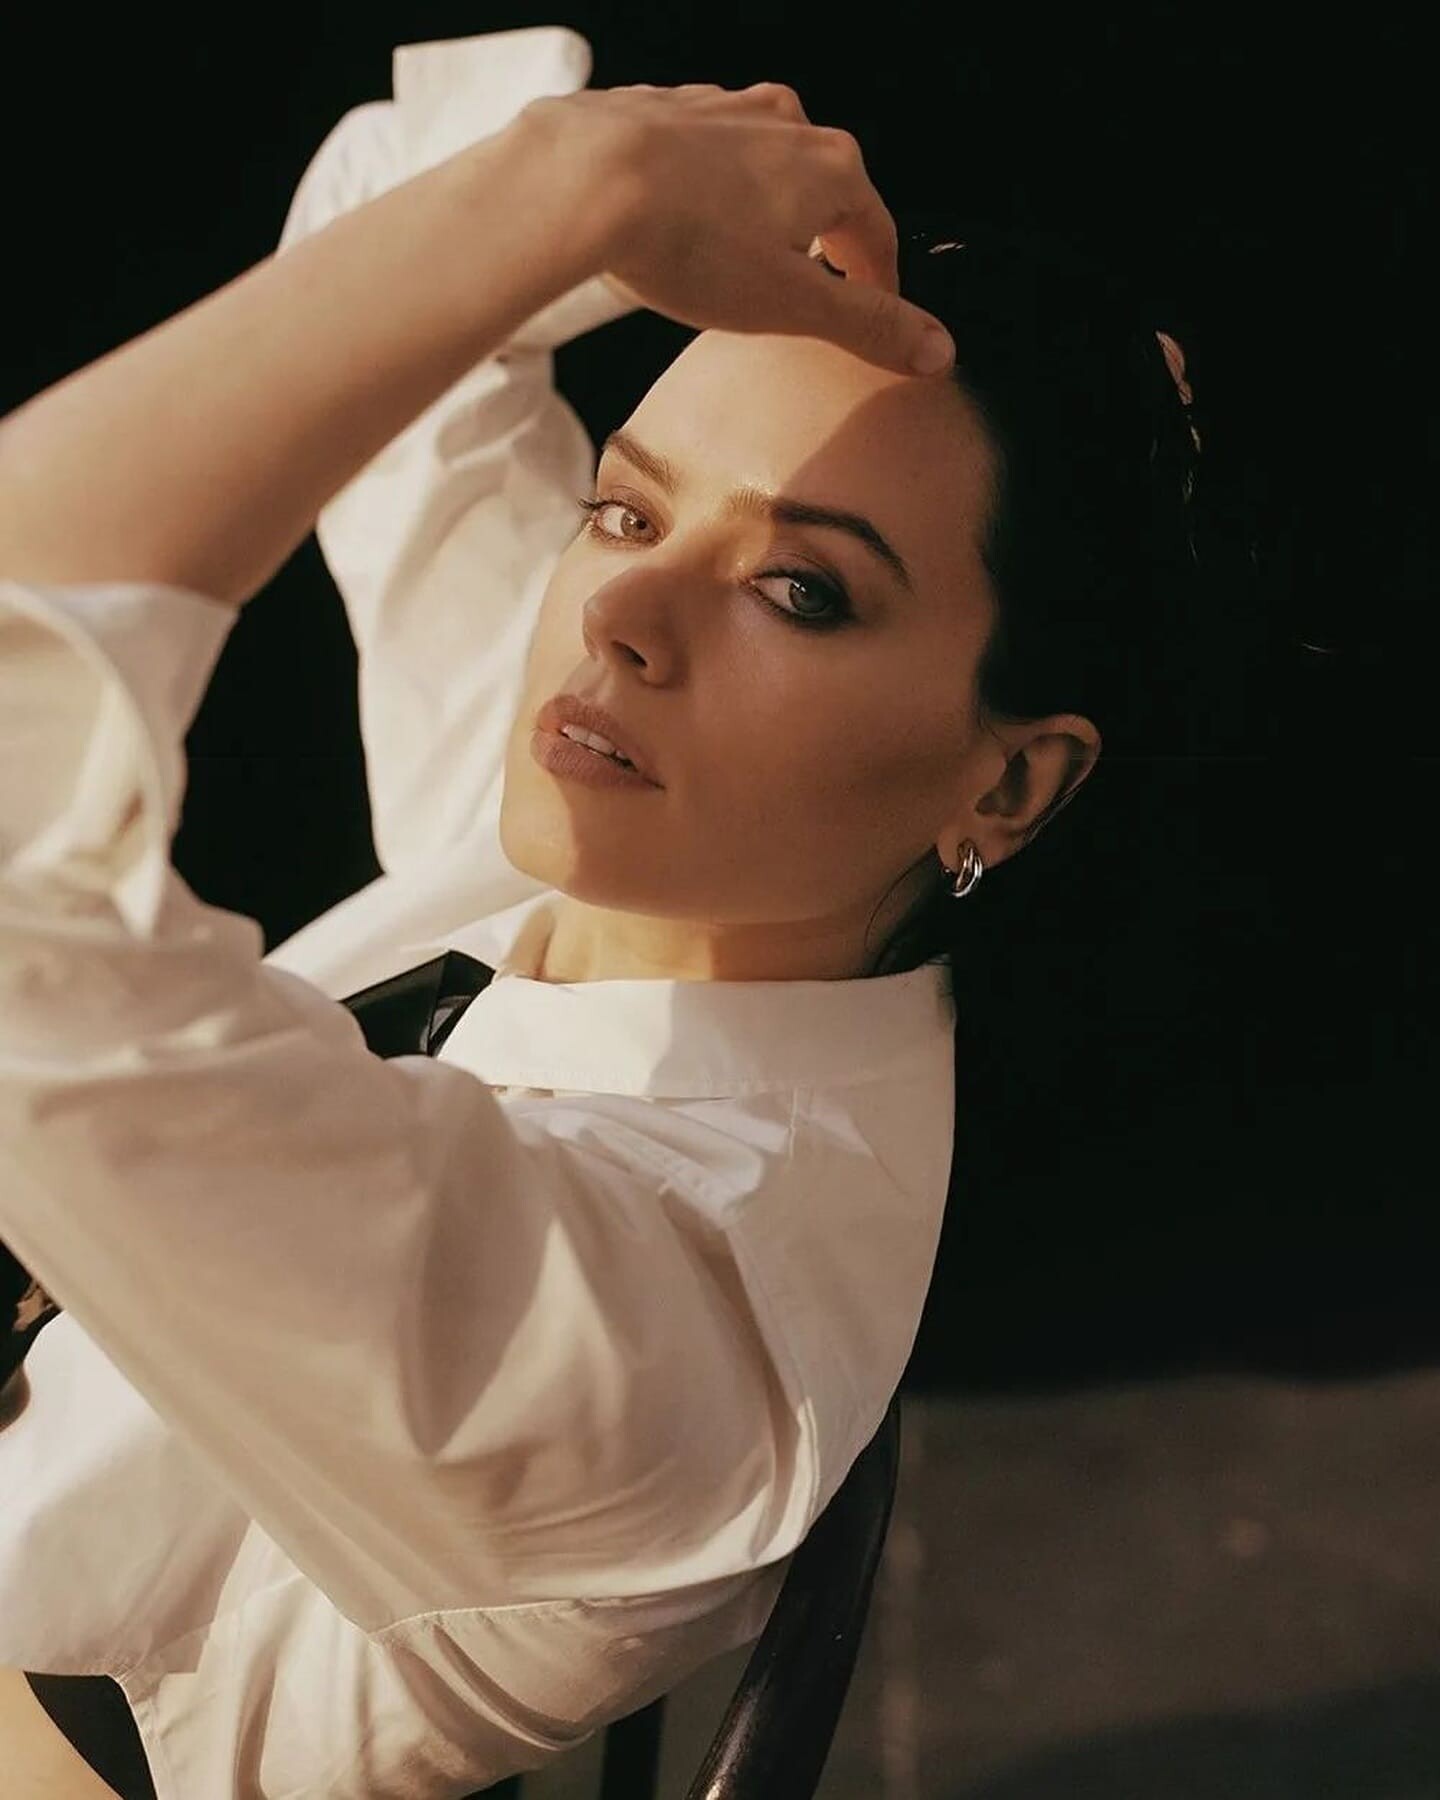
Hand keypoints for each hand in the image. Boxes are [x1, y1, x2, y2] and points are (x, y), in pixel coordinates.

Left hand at [516, 82, 955, 376]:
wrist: (583, 180)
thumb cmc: (687, 242)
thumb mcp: (792, 304)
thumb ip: (867, 326)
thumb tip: (937, 350)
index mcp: (832, 168)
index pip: (877, 233)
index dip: (879, 281)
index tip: (874, 310)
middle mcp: (786, 123)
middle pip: (825, 191)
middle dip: (825, 241)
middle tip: (816, 285)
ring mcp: (725, 108)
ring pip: (766, 165)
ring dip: (767, 209)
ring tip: (749, 256)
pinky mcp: (667, 109)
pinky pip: (706, 153)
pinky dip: (711, 187)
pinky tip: (687, 220)